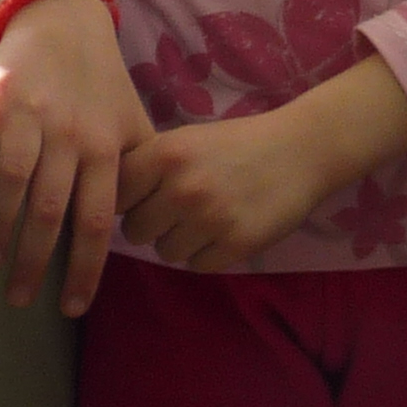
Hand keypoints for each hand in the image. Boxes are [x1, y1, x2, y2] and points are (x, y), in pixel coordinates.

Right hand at [0, 0, 149, 316]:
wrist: (71, 21)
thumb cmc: (101, 81)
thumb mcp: (133, 122)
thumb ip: (137, 167)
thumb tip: (139, 220)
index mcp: (105, 146)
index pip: (98, 219)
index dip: (86, 267)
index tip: (72, 308)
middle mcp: (69, 133)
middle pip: (52, 209)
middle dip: (35, 260)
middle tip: (19, 298)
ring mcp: (30, 111)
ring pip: (12, 178)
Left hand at [117, 54, 406, 271]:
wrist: (304, 149)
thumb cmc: (239, 143)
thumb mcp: (188, 140)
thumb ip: (148, 167)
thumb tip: (102, 204)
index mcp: (166, 154)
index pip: (113, 196)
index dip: (129, 199)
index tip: (148, 194)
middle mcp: (182, 188)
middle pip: (135, 231)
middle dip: (155, 223)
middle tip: (184, 206)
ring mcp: (209, 219)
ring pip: (165, 252)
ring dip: (182, 240)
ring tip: (211, 215)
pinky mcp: (234, 245)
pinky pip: (196, 265)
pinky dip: (209, 252)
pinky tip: (229, 227)